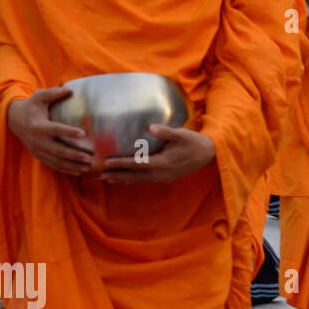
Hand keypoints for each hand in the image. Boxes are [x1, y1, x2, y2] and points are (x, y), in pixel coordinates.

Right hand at [7, 87, 93, 175]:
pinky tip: (80, 172)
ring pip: (57, 161)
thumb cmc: (32, 106)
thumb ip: (53, 93)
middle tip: (89, 157)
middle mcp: (38, 140)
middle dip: (74, 155)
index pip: (55, 130)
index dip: (68, 132)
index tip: (83, 133)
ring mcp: (38, 150)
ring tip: (88, 166)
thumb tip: (68, 89)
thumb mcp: (39, 97)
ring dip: (72, 165)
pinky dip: (66, 170)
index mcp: (38, 126)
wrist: (14, 120)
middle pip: (58, 150)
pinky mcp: (39, 156)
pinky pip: (53, 165)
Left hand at [100, 125, 215, 183]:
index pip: (136, 164)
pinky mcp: (166, 177)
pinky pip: (145, 180)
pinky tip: (126, 178)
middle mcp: (161, 173)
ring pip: (138, 181)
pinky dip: (133, 180)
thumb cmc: (194, 142)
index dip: (120, 163)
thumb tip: (149, 127)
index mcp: (162, 163)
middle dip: (116, 176)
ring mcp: (163, 177)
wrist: (209, 154)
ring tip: (107, 178)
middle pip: (134, 177)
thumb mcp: (181, 134)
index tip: (106, 162)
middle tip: (99, 175)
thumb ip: (165, 131)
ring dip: (122, 180)